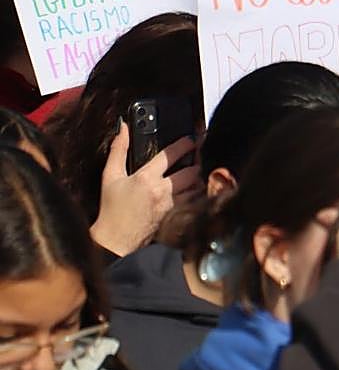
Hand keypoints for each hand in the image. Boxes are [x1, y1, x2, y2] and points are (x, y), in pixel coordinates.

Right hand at [90, 120, 201, 256]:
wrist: (117, 240)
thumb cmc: (112, 209)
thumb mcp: (110, 176)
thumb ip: (118, 150)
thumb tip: (123, 129)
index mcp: (146, 178)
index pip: (171, 155)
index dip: (185, 144)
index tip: (192, 139)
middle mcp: (163, 191)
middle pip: (192, 170)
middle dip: (195, 162)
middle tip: (195, 156)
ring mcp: (172, 204)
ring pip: (196, 186)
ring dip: (197, 178)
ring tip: (193, 172)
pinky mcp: (177, 215)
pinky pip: (194, 200)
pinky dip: (196, 192)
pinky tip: (191, 189)